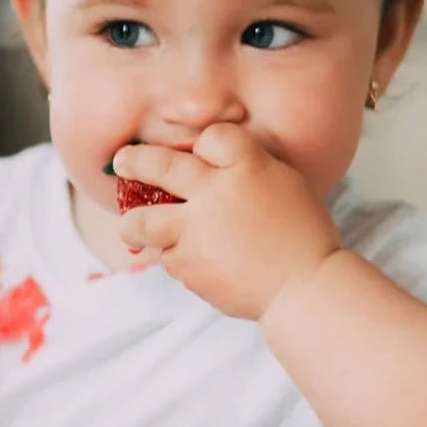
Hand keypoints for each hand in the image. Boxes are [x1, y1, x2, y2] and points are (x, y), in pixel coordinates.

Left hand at [112, 124, 339, 318]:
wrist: (304, 288)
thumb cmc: (301, 236)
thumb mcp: (285, 184)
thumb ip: (249, 168)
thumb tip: (214, 163)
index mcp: (248, 166)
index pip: (211, 138)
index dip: (203, 146)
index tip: (199, 155)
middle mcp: (215, 192)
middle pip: (160, 165)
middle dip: (134, 161)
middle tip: (121, 162)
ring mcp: (195, 229)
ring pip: (142, 221)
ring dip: (132, 224)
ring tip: (130, 228)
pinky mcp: (187, 263)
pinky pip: (168, 257)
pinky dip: (176, 259)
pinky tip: (196, 264)